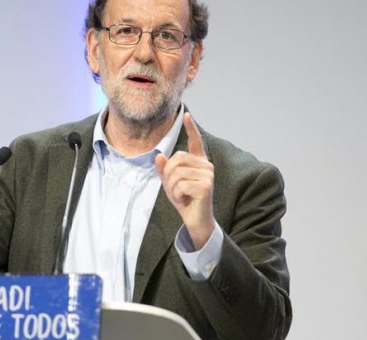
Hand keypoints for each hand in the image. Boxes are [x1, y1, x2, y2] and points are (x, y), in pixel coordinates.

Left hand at [155, 112, 214, 249]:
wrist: (195, 219)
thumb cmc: (185, 199)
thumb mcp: (170, 184)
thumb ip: (165, 170)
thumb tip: (159, 156)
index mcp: (198, 162)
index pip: (195, 142)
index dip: (191, 128)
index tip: (187, 115)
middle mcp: (206, 165)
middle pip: (176, 159)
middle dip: (169, 175)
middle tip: (176, 189)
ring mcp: (208, 174)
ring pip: (177, 173)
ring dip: (173, 187)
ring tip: (182, 194)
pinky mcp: (206, 185)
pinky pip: (180, 185)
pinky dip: (177, 194)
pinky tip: (186, 199)